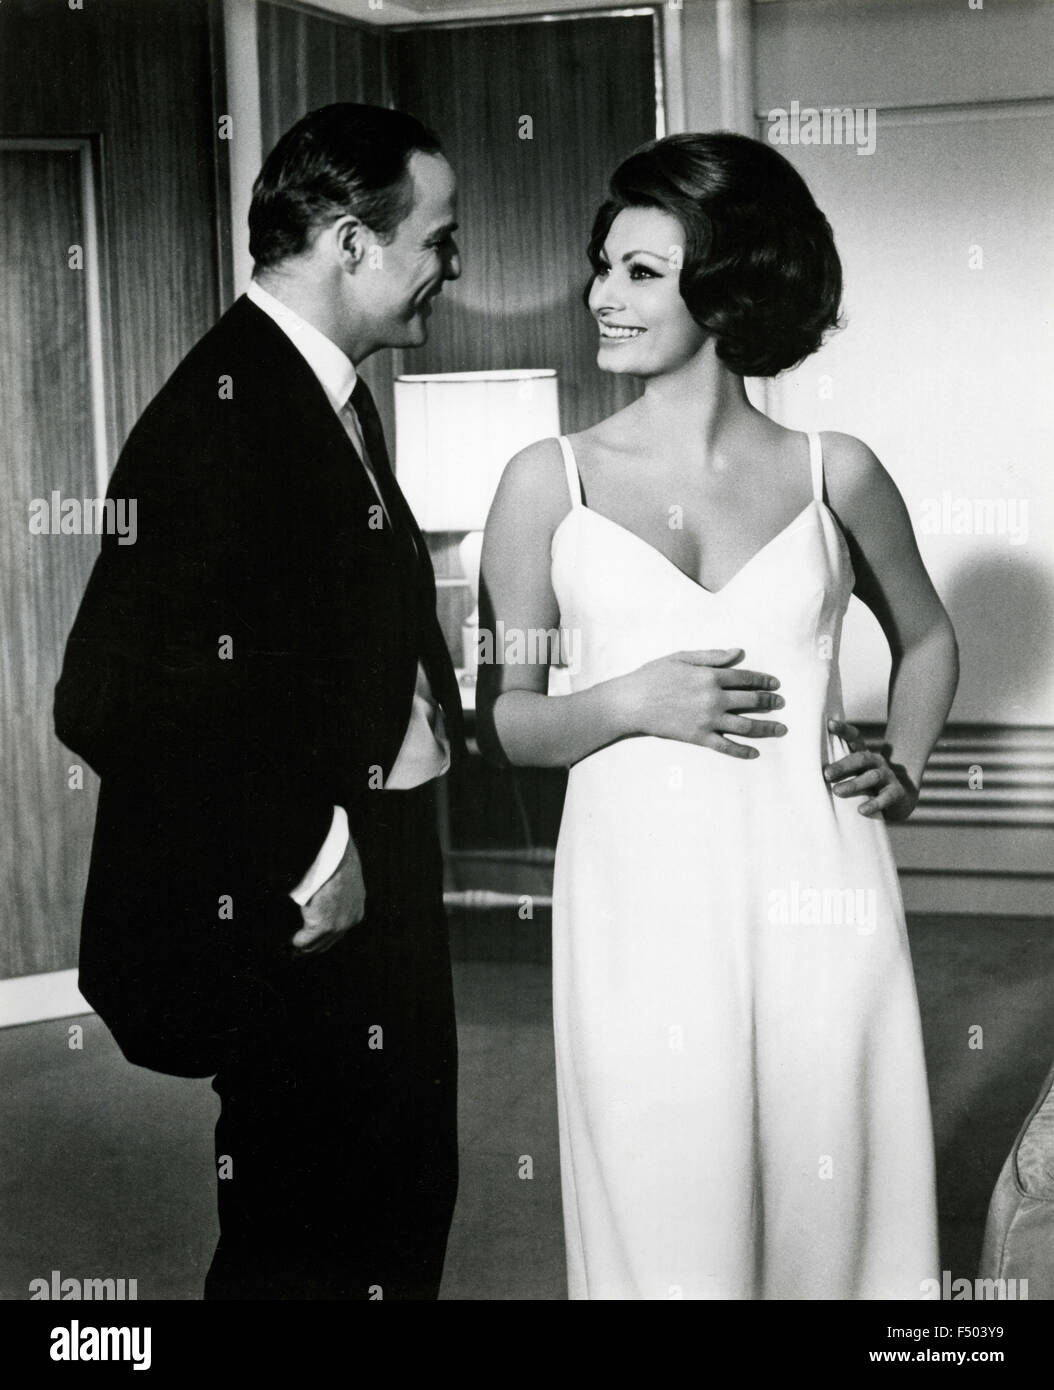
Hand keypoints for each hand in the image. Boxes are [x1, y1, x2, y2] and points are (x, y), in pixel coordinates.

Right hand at [292, 833, 366, 954]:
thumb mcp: (344, 881)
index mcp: (356, 911)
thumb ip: (337, 896)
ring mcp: (337, 925)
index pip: (339, 932)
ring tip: (292, 945)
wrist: (338, 856)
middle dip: (313, 946)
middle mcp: (349, 921)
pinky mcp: (322, 924)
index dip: (324, 938)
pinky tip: (291, 939)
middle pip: (328, 942)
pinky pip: (304, 939)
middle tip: (298, 949)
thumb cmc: (338, 862)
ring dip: (303, 944)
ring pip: (316, 944)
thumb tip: (323, 901)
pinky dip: (297, 939)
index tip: (312, 940)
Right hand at [619, 648, 785, 757]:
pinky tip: (755, 752)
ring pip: (745, 725)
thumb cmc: (653, 676)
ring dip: (766, 727)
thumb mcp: (682, 658)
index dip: (763, 680)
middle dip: (769, 701)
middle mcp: (714, 699)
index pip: (745, 678)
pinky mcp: (699, 737)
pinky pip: (726, 746)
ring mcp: (708, 720)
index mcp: (710, 676)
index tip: (775, 684)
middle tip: (781, 703)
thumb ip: (712, 656)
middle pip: (751, 700)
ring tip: (781, 728)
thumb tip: (738, 652)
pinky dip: (742, 750)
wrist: (632, 702)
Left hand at [823, 718, 917, 820]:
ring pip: (872, 776)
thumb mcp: (853, 774)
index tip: (830, 724)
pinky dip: (874, 804)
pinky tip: (861, 810)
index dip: (844, 730)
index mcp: (863, 755)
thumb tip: (804, 774)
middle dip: (843, 765)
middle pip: (861, 758)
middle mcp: (876, 762)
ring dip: (854, 784)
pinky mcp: (896, 792)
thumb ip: (836, 772)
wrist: (900, 800)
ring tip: (837, 791)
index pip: (854, 738)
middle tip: (826, 774)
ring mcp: (887, 776)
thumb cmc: (866, 786)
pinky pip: (886, 797)